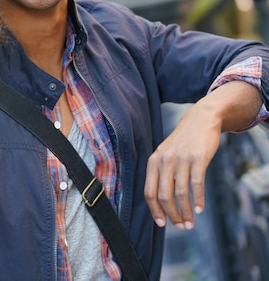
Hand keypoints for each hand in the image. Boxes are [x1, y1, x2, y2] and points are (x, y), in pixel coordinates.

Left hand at [144, 106, 219, 229]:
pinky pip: (197, 184)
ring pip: (180, 193)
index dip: (154, 210)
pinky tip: (200, 209)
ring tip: (190, 223)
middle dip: (171, 215)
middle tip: (180, 227)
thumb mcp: (165, 155)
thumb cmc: (182, 143)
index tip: (161, 224)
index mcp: (153, 162)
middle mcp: (164, 161)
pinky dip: (198, 200)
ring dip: (186, 212)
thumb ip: (161, 174)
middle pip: (163, 195)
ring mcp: (181, 159)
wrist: (200, 120)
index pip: (148, 192)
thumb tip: (161, 203)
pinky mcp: (198, 158)